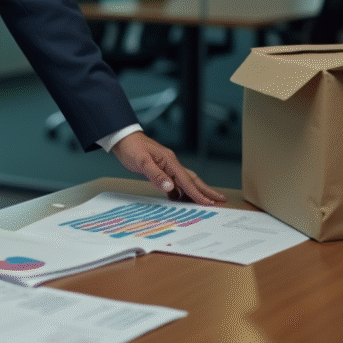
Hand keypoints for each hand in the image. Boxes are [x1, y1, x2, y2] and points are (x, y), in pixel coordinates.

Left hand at [111, 131, 225, 205]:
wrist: (123, 139)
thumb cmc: (132, 148)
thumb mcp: (142, 161)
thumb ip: (155, 175)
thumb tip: (170, 187)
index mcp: (170, 161)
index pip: (187, 181)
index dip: (198, 193)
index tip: (209, 203)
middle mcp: (171, 164)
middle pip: (192, 180)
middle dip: (206, 191)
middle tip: (220, 200)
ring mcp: (167, 167)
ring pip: (184, 182)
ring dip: (194, 192)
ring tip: (205, 202)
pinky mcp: (160, 170)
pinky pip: (174, 183)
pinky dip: (179, 192)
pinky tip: (180, 200)